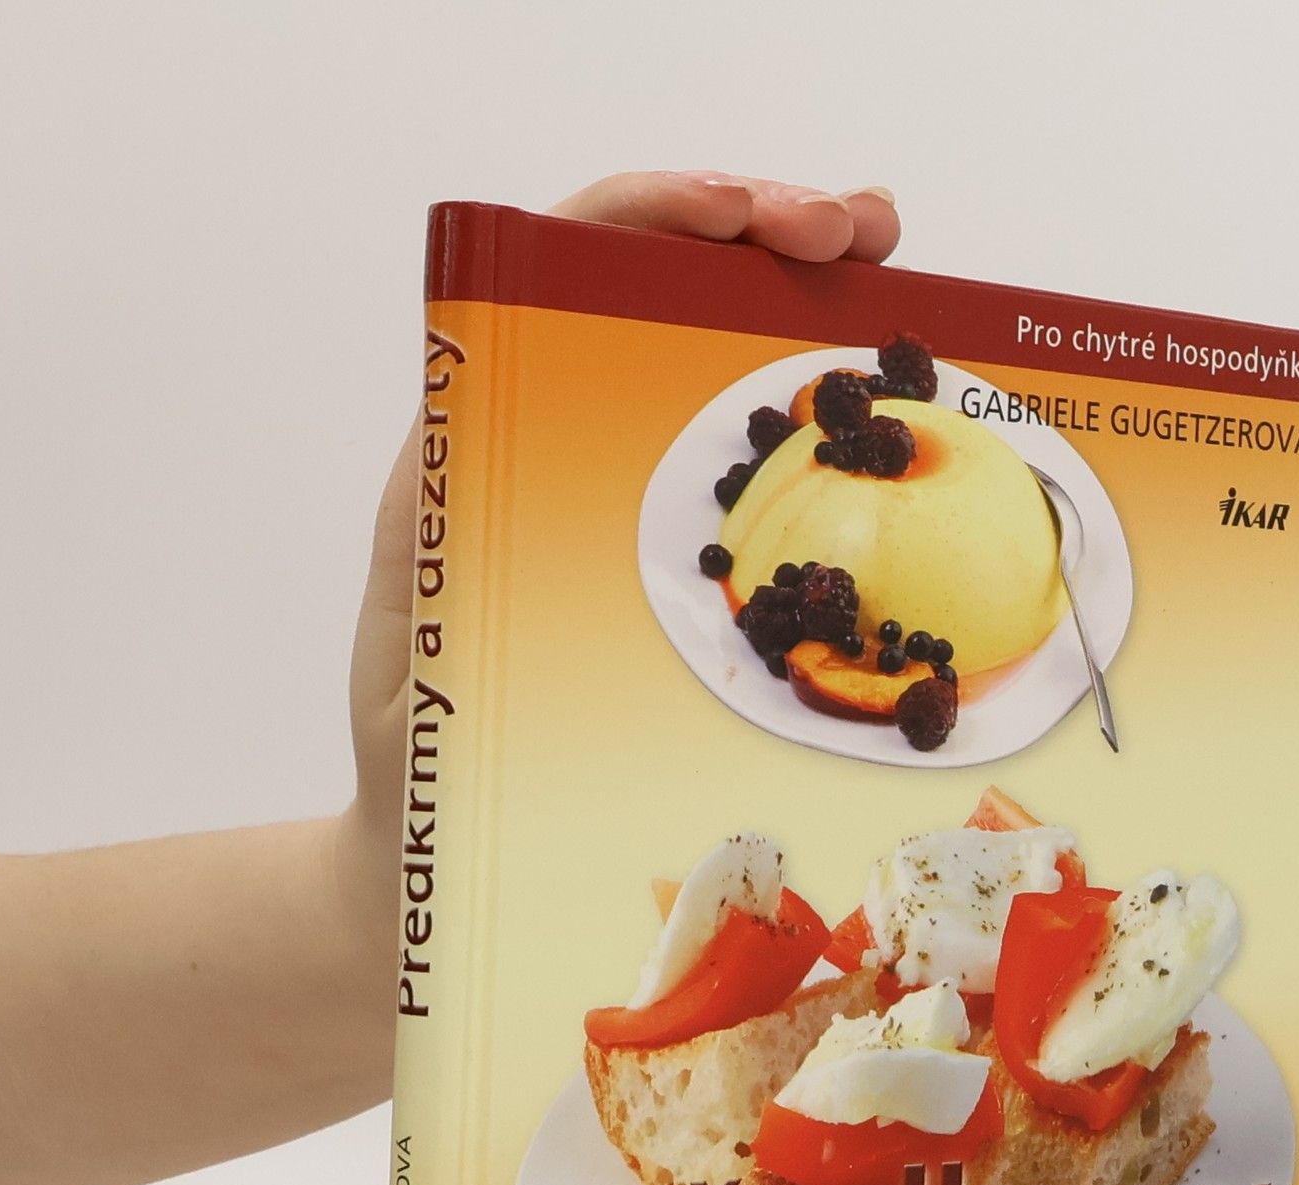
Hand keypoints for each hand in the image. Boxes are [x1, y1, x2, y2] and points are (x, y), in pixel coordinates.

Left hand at [339, 172, 902, 925]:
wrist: (440, 856)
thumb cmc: (415, 746)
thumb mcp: (417, 609)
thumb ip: (440, 506)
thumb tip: (477, 389)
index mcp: (495, 426)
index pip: (573, 263)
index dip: (665, 213)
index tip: (756, 222)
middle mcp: (571, 446)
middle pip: (671, 291)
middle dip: (770, 232)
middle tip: (863, 235)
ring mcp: (636, 509)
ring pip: (724, 367)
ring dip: (808, 307)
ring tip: (884, 278)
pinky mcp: (683, 578)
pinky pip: (760, 482)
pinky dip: (823, 431)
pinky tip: (882, 417)